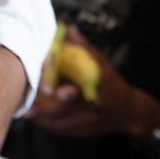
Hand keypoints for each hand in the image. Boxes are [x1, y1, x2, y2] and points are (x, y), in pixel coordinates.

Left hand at [29, 26, 159, 139]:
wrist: (131, 112)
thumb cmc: (113, 85)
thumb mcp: (102, 63)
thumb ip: (84, 48)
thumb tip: (69, 29)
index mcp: (98, 89)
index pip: (83, 92)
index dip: (68, 95)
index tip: (53, 92)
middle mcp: (93, 108)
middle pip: (68, 112)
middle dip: (47, 111)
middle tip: (28, 108)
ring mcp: (90, 123)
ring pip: (64, 125)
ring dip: (44, 121)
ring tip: (28, 115)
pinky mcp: (86, 132)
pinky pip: (65, 132)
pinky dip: (51, 128)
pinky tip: (39, 122)